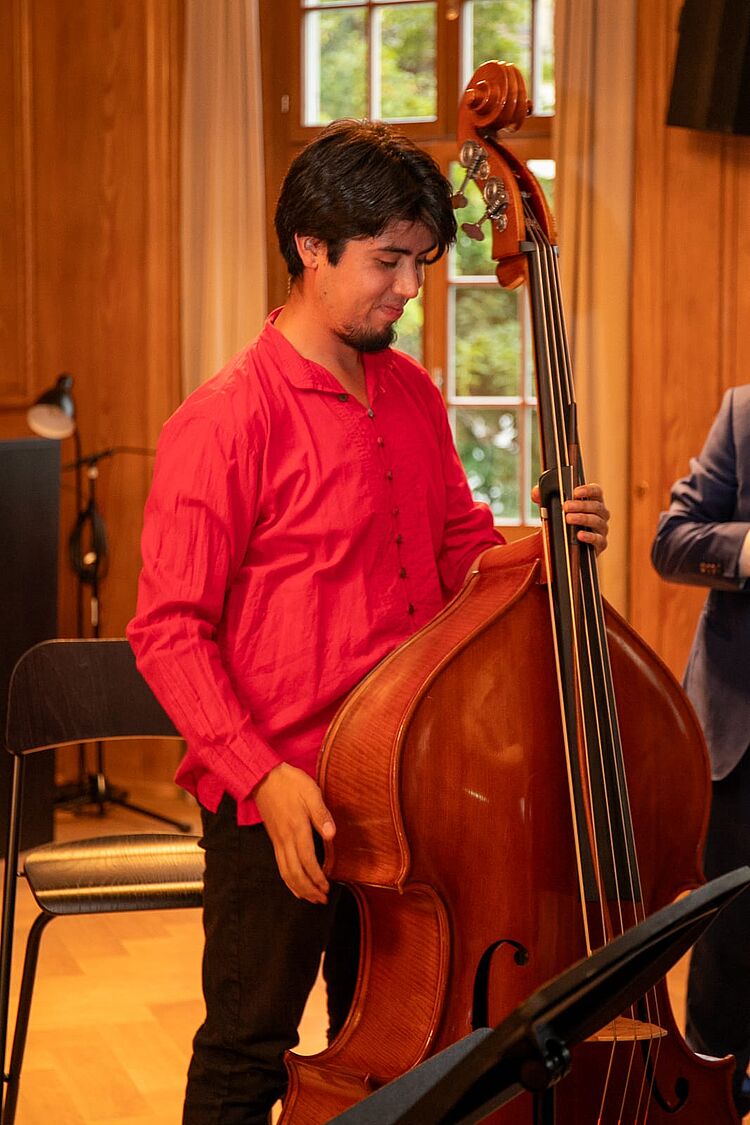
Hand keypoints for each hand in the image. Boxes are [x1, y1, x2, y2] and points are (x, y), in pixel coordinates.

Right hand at [252, 763, 335, 903]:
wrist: (263, 776)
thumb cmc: (290, 782)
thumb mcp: (310, 791)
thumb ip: (321, 814)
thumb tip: (332, 835)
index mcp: (296, 828)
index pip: (308, 861)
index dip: (317, 877)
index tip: (327, 887)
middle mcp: (285, 839)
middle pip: (295, 873)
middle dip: (309, 889)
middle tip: (322, 899)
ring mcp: (277, 841)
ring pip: (286, 872)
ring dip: (299, 888)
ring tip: (312, 898)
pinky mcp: (274, 839)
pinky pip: (280, 865)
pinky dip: (288, 880)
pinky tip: (295, 886)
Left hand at [531, 482, 609, 554]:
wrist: (563, 547)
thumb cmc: (561, 523)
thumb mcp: (551, 509)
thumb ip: (542, 497)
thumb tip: (536, 492)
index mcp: (592, 502)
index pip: (596, 491)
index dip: (588, 490)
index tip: (575, 491)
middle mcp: (600, 515)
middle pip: (596, 506)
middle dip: (581, 505)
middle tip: (565, 506)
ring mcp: (601, 529)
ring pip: (597, 521)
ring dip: (582, 519)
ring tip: (568, 519)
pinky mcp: (600, 544)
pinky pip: (598, 540)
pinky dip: (589, 537)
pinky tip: (579, 535)